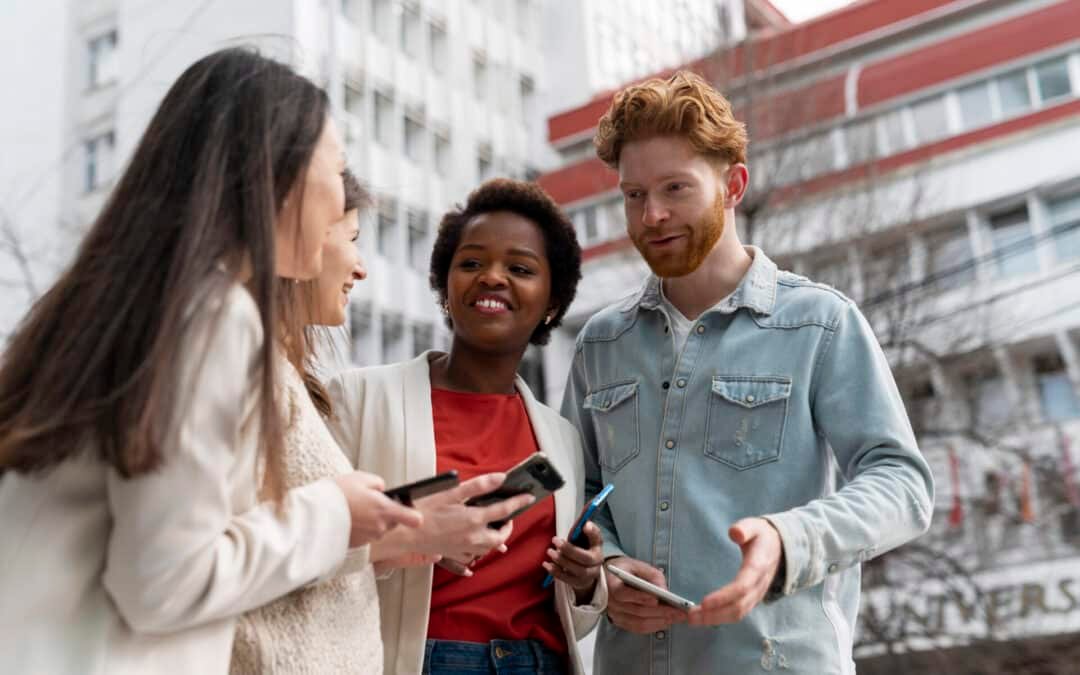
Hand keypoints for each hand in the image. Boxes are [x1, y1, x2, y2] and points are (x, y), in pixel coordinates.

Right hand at [332, 470, 422, 547]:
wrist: (313, 516)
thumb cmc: (338, 495)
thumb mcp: (361, 478)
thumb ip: (378, 483)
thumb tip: (383, 490)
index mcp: (385, 510)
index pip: (414, 519)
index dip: (413, 514)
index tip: (409, 508)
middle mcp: (380, 528)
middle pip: (392, 523)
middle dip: (385, 514)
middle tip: (367, 503)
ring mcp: (368, 538)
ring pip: (377, 529)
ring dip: (370, 522)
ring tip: (353, 510)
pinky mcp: (356, 545)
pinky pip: (364, 535)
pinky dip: (359, 529)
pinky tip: (347, 519)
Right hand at [370, 472, 530, 572]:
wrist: (405, 534)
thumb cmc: (424, 510)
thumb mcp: (451, 492)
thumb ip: (478, 486)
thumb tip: (500, 478)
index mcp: (474, 519)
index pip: (504, 510)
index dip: (518, 502)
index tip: (529, 497)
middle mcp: (473, 537)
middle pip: (500, 536)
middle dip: (508, 527)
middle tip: (508, 516)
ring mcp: (464, 548)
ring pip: (489, 547)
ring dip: (496, 538)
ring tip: (495, 527)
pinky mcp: (455, 554)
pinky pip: (474, 555)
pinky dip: (481, 548)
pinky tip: (476, 540)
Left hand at [543, 521, 603, 599]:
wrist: (586, 570)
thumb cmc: (583, 550)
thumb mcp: (585, 540)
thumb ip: (584, 531)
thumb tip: (586, 524)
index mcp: (598, 548)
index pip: (597, 539)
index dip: (592, 533)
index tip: (585, 525)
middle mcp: (596, 563)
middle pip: (585, 558)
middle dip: (569, 549)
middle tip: (555, 540)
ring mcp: (589, 576)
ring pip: (577, 570)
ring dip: (562, 561)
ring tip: (550, 551)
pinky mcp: (579, 583)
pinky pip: (567, 579)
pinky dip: (556, 572)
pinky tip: (546, 565)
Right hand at [604, 557, 686, 633]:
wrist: (610, 578)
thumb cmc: (625, 570)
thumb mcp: (637, 565)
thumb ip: (651, 575)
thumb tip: (663, 591)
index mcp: (611, 583)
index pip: (622, 593)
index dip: (639, 597)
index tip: (656, 599)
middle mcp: (610, 601)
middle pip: (635, 610)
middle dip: (659, 612)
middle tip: (677, 612)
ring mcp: (614, 614)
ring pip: (638, 622)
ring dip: (658, 621)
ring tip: (675, 618)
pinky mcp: (620, 622)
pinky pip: (637, 628)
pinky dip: (653, 626)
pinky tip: (665, 622)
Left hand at [688, 518, 781, 625]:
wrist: (780, 547)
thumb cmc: (762, 536)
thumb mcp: (755, 525)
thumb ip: (744, 528)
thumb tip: (734, 533)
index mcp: (758, 566)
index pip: (742, 587)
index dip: (724, 597)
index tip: (704, 602)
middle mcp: (758, 585)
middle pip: (738, 606)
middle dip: (714, 614)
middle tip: (691, 616)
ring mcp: (756, 594)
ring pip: (738, 613)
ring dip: (715, 619)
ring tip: (693, 619)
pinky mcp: (752, 599)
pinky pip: (738, 613)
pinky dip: (721, 618)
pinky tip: (705, 616)